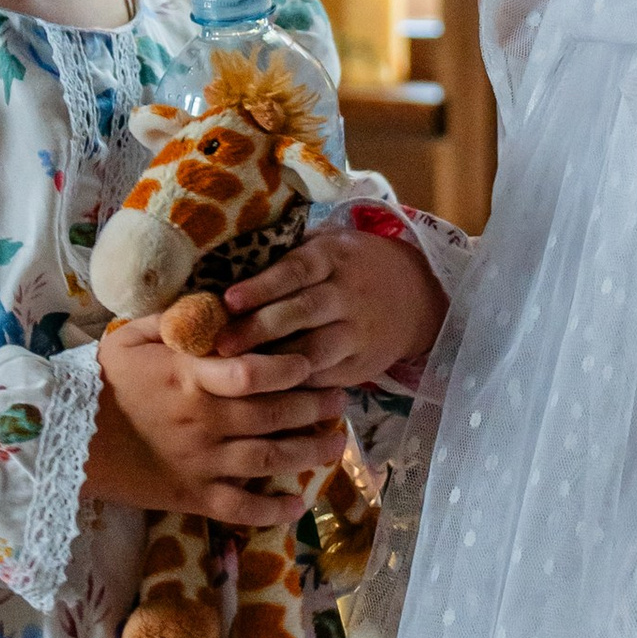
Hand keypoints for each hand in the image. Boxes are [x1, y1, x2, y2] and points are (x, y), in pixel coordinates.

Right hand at [87, 315, 346, 525]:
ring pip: (268, 460)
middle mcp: (203, 420)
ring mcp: (200, 462)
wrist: (66, 438)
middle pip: (273, 415)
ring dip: (308, 453)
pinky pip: (239, 508)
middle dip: (314, 407)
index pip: (252, 372)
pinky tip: (296, 504)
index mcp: (190, 377)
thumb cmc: (104, 381)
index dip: (289, 367)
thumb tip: (221, 303)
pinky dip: (271, 511)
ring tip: (335, 444)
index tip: (311, 362)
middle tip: (339, 401)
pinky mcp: (191, 495)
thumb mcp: (134, 336)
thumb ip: (179, 319)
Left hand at [215, 220, 445, 387]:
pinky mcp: (359, 367)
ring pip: (313, 352)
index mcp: (334, 258)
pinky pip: (323, 380)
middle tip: (221, 345)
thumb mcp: (327, 246)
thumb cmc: (350, 266)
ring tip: (237, 373)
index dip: (263, 286)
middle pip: (302, 313)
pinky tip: (264, 391)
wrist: (415, 296)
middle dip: (259, 330)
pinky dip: (294, 386)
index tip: (229, 300)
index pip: (296, 271)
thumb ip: (286, 255)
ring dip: (274, 364)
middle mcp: (347, 295)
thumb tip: (223, 266)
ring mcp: (356, 334)